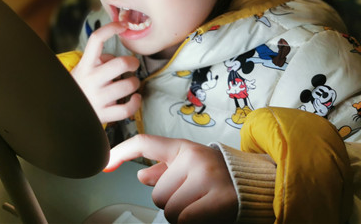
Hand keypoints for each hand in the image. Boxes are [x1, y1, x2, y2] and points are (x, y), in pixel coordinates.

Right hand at [71, 22, 140, 122]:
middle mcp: (91, 79)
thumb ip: (99, 59)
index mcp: (85, 64)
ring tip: (131, 83)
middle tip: (133, 65)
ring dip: (135, 82)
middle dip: (133, 62)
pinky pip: (127, 108)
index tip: (123, 25)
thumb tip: (116, 57)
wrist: (65, 112)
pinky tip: (135, 98)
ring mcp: (98, 97)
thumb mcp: (83, 69)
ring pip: (128, 85)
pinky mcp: (104, 114)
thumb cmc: (80, 87)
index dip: (111, 28)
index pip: (96, 39)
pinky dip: (135, 102)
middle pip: (121, 63)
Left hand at [105, 134, 237, 223]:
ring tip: (198, 205)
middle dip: (168, 201)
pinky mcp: (218, 199)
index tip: (105, 164)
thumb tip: (141, 175)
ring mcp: (206, 177)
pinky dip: (190, 222)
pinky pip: (184, 219)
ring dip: (179, 215)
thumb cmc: (216, 174)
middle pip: (157, 192)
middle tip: (188, 197)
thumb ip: (165, 169)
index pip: (144, 143)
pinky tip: (203, 214)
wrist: (255, 182)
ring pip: (169, 209)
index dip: (121, 152)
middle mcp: (193, 158)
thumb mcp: (190, 165)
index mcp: (183, 147)